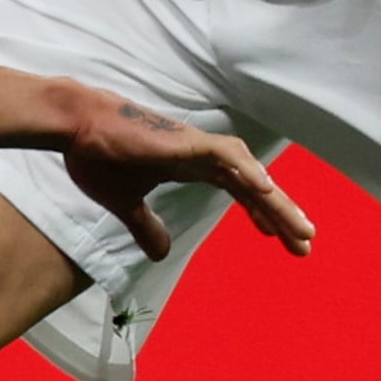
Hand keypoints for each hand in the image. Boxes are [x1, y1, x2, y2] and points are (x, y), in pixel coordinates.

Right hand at [52, 85, 313, 260]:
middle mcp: (201, 155)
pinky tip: (267, 191)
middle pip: (253, 187)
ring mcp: (195, 146)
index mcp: (190, 166)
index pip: (238, 192)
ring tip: (299, 229)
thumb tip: (161, 255)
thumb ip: (146, 225)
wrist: (74, 126)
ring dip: (276, 201)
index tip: (279, 240)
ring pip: (249, 173)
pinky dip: (248, 171)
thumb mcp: (125, 202)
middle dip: (281, 215)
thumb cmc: (96, 156)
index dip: (261, 215)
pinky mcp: (185, 141)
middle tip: (306, 244)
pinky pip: (225, 155)